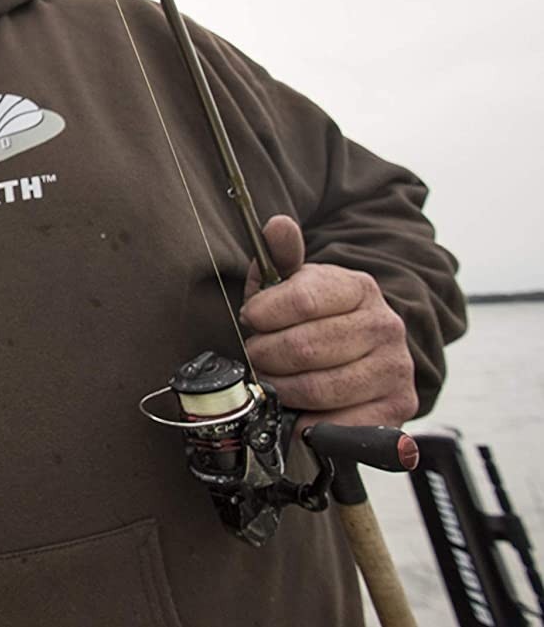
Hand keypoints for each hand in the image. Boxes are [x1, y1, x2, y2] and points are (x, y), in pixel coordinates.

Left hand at [240, 215, 417, 430]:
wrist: (364, 353)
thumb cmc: (316, 319)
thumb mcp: (294, 284)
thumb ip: (281, 256)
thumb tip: (277, 226)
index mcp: (358, 287)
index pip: (302, 299)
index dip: (264, 313)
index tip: (251, 318)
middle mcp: (385, 326)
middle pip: (305, 347)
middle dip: (266, 355)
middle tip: (257, 355)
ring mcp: (395, 367)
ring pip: (317, 388)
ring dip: (281, 388)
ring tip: (274, 379)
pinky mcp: (398, 407)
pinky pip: (339, 424)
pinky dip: (308, 423)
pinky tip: (299, 410)